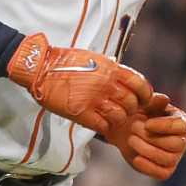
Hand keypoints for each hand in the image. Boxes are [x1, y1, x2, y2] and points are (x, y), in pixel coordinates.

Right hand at [5, 33, 150, 138]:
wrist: (40, 68)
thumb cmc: (65, 62)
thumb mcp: (94, 58)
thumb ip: (111, 69)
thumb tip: (124, 80)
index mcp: (110, 69)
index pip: (140, 84)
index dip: (145, 94)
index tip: (142, 100)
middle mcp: (105, 84)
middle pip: (131, 103)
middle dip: (130, 109)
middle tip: (123, 111)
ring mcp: (94, 99)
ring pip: (119, 117)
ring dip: (118, 120)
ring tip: (111, 118)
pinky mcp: (81, 113)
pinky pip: (103, 125)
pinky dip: (104, 127)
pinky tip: (100, 124)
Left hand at [108, 90, 185, 180]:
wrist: (126, 129)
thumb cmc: (140, 113)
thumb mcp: (145, 103)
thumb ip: (154, 100)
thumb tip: (164, 99)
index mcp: (182, 122)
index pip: (180, 127)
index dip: (164, 126)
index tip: (147, 124)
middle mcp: (182, 141)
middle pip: (175, 144)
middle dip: (151, 137)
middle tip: (133, 128)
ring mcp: (175, 157)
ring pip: (167, 159)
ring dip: (146, 150)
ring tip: (131, 139)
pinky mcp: (165, 170)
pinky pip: (162, 173)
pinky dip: (148, 167)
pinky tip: (136, 158)